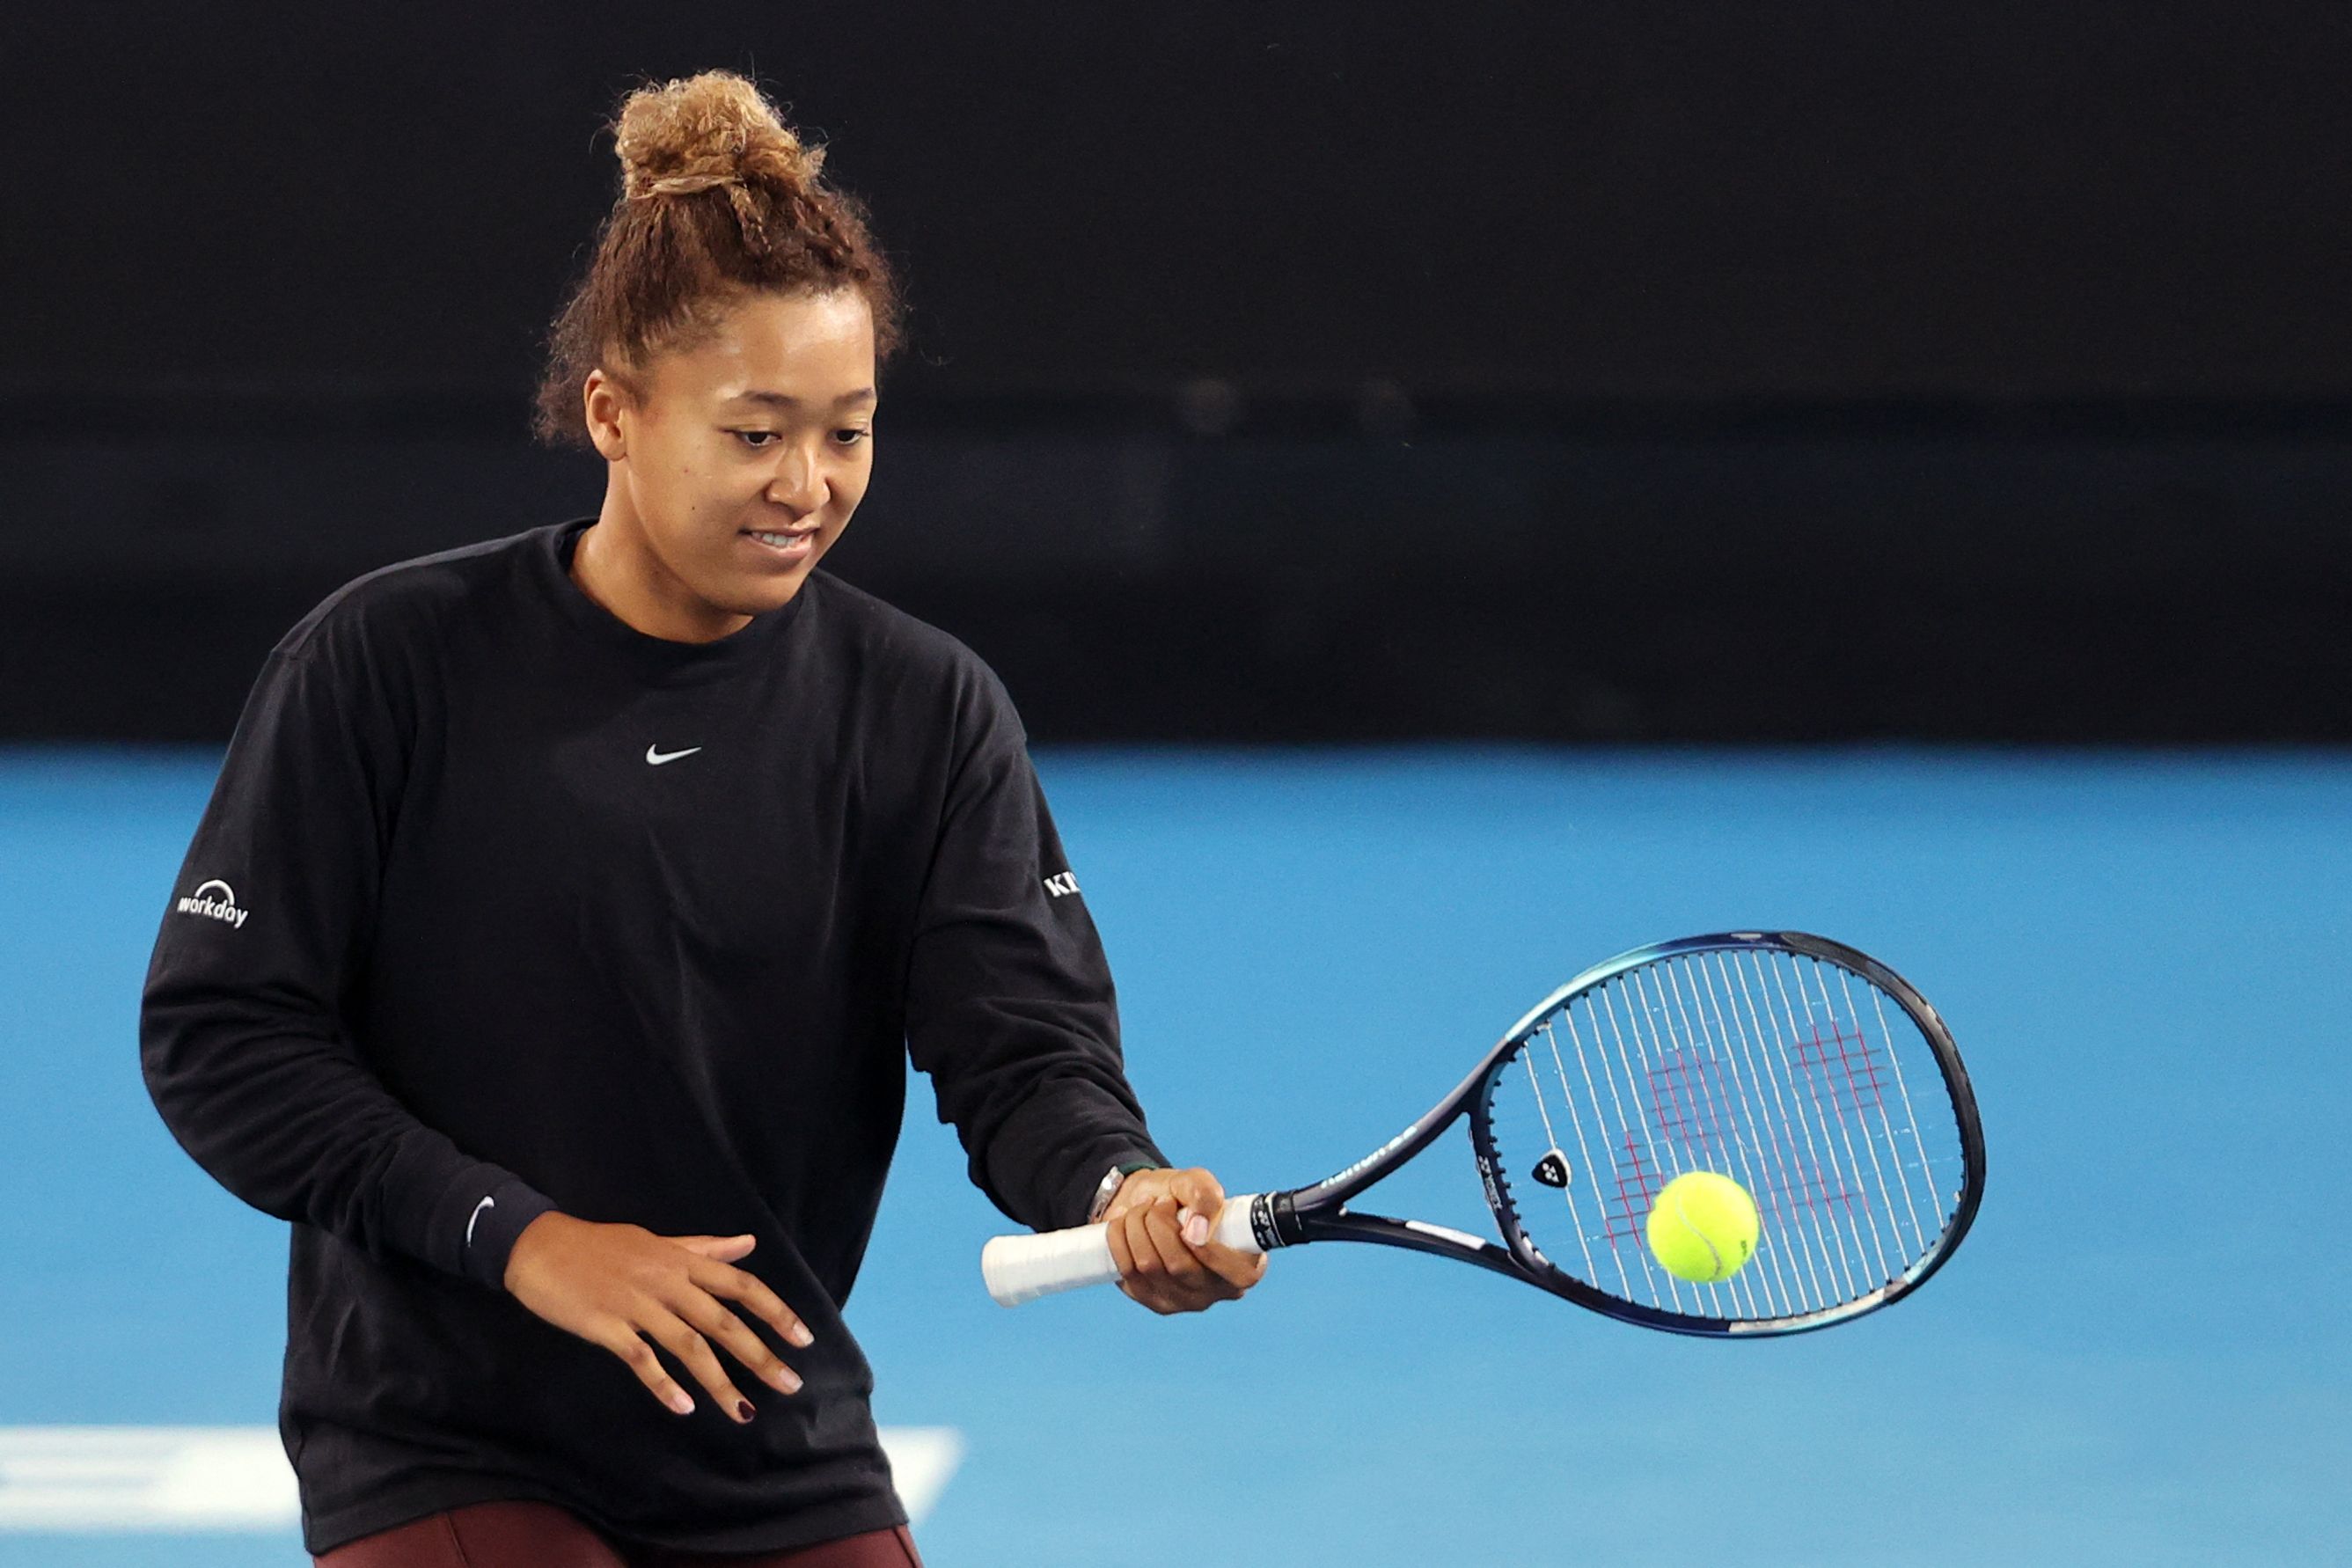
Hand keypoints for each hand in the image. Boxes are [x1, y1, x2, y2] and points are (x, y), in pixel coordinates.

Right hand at [503, 1213, 812, 1420]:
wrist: (538, 1246)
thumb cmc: (601, 1246)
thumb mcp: (658, 1241)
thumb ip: (705, 1248)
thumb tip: (748, 1245)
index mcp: (682, 1261)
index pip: (740, 1286)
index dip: (775, 1312)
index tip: (803, 1339)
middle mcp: (667, 1282)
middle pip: (723, 1322)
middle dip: (760, 1355)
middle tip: (790, 1384)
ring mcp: (637, 1305)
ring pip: (689, 1346)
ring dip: (719, 1381)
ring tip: (744, 1410)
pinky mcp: (607, 1326)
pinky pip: (642, 1359)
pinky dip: (664, 1384)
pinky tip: (684, 1406)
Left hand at [1101, 1166, 1267, 1313]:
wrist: (1148, 1204)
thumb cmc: (1184, 1197)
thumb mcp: (1199, 1182)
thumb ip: (1205, 1196)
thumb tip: (1197, 1232)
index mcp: (1245, 1267)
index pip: (1237, 1275)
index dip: (1210, 1250)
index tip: (1187, 1221)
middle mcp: (1216, 1291)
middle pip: (1180, 1266)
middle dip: (1159, 1223)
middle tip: (1159, 1202)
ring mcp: (1183, 1302)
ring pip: (1149, 1266)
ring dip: (1137, 1226)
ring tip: (1141, 1209)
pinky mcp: (1152, 1301)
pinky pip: (1127, 1271)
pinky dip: (1119, 1240)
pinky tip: (1124, 1225)